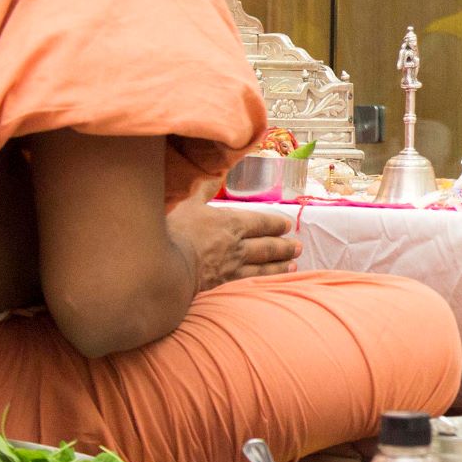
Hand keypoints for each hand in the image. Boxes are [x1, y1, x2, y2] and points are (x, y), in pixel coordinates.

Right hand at [167, 179, 300, 291]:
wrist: (163, 269)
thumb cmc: (174, 231)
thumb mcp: (187, 203)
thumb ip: (202, 189)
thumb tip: (213, 173)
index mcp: (231, 224)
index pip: (261, 223)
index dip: (275, 224)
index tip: (287, 225)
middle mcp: (237, 247)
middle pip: (267, 247)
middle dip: (284, 246)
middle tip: (298, 247)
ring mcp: (231, 269)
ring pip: (263, 268)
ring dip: (279, 266)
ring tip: (293, 265)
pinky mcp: (223, 288)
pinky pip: (250, 284)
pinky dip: (264, 283)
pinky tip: (270, 286)